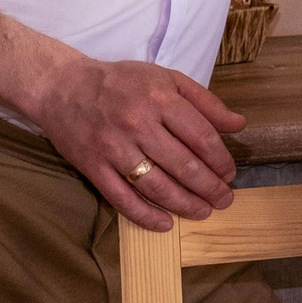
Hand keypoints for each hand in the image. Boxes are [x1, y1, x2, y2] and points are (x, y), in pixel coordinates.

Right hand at [32, 54, 243, 231]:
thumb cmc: (121, 82)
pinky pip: (121, 198)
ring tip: (203, 212)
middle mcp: (138, 124)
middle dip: (210, 188)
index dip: (220, 161)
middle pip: (183, 165)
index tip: (230, 174)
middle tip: (224, 200)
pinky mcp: (92, 166)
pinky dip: (144, 215)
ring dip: (184, 204)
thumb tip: (239, 124)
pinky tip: (164, 224)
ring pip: (156, 185)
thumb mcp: (167, 78)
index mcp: (160, 100)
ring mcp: (113, 148)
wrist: (62, 87)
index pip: (201, 137)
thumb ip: (205, 101)